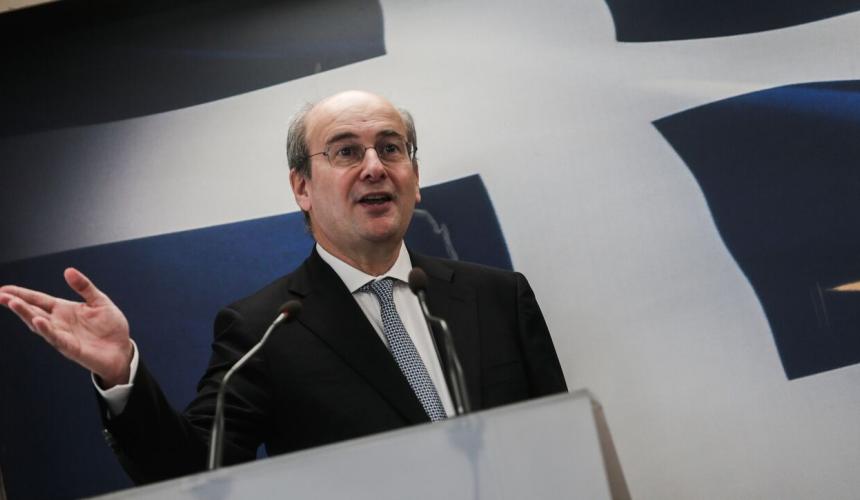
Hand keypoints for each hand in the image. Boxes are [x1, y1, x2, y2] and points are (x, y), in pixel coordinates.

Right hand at [0, 268, 131, 386]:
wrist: (122, 350)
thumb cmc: (110, 327)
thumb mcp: (100, 301)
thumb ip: (84, 287)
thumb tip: (68, 270)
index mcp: (64, 309)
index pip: (38, 300)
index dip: (21, 294)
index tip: (3, 289)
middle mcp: (58, 322)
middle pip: (33, 310)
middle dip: (16, 303)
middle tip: (1, 295)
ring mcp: (62, 335)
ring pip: (39, 324)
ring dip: (26, 314)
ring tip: (13, 303)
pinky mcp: (71, 347)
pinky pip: (56, 338)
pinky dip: (46, 330)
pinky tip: (38, 321)